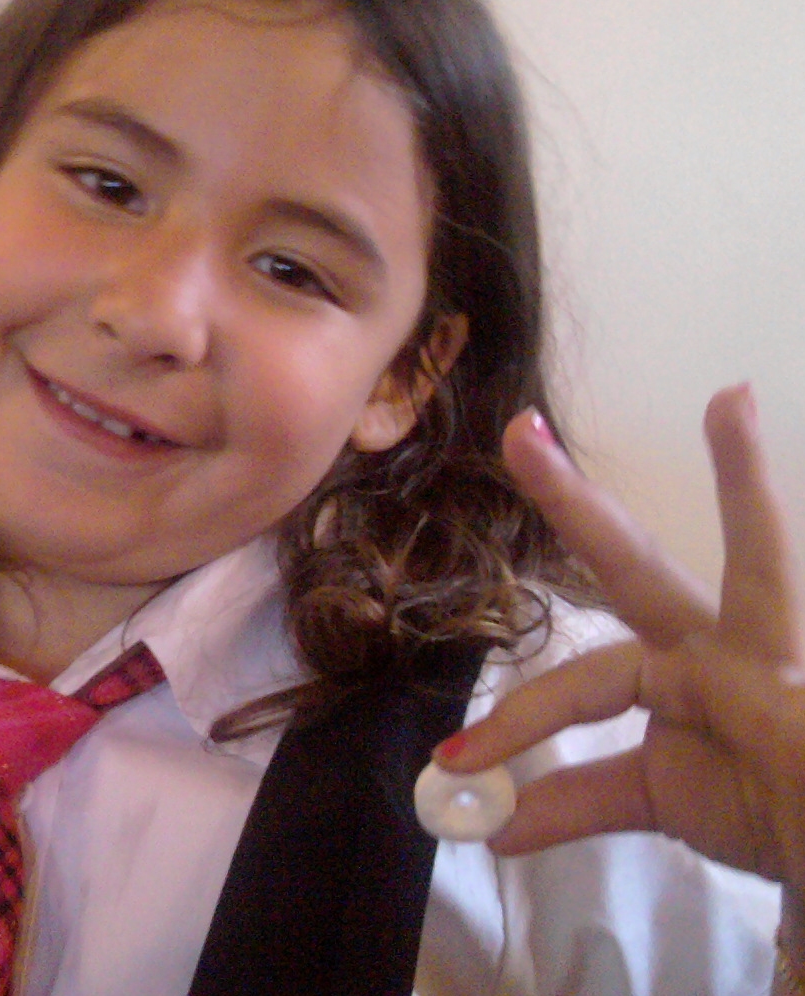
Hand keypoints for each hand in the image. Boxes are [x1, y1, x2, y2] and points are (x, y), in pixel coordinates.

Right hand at [434, 385, 804, 971]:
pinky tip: (501, 832)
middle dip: (574, 504)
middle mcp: (719, 657)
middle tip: (520, 432)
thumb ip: (772, 710)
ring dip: (522, 716)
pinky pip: (594, 788)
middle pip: (634, 570)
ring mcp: (684, 713)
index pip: (758, 551)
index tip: (731, 397)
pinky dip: (546, 809)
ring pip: (589, 686)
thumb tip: (685, 697)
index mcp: (773, 645)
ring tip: (457, 757)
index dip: (741, 479)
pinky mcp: (670, 780)